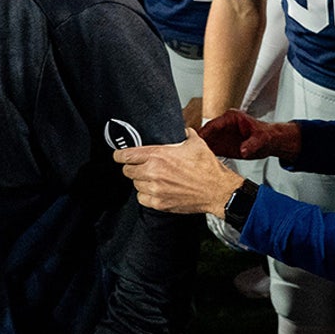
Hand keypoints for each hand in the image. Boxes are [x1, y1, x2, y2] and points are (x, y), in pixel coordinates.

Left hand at [115, 129, 244, 216]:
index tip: (117, 156)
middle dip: (131, 167)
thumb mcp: (196, 143)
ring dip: (140, 181)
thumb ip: (185, 134)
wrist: (217, 190)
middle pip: (127, 171)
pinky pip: (142, 199)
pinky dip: (145, 195)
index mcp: (158, 155)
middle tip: (138, 166)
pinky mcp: (160, 203)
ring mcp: (156, 189)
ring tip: (151, 178)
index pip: (127, 155)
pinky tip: (154, 190)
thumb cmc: (208, 168)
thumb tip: (183, 130)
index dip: (119, 155)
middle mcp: (153, 172)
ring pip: (135, 185)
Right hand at [198, 110, 300, 161]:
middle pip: (205, 133)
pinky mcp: (221, 145)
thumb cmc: (265, 135)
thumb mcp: (261, 140)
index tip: (195, 140)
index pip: (213, 124)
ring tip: (190, 159)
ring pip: (204, 142)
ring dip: (197, 150)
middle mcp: (223, 126)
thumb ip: (251, 145)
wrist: (269, 142)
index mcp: (231, 118)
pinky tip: (198, 163)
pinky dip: (204, 156)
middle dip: (196, 142)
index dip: (204, 133)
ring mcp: (221, 136)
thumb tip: (243, 150)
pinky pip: (209, 150)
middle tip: (187, 151)